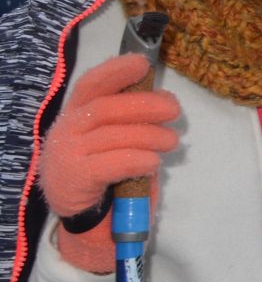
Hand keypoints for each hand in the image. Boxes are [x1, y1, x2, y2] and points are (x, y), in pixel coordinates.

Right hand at [40, 53, 180, 272]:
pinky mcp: (74, 179)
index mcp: (76, 115)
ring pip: (113, 135)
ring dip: (150, 135)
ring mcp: (66, 154)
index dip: (116, 71)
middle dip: (145, 105)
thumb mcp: (116, 141)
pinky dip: (138, 159)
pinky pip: (111, 163)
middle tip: (174, 110)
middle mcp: (66, 130)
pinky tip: (153, 163)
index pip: (92, 85)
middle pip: (106, 108)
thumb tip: (164, 101)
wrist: (87, 219)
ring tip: (171, 141)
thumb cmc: (108, 173)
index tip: (142, 63)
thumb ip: (130, 120)